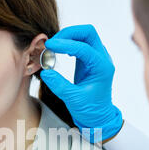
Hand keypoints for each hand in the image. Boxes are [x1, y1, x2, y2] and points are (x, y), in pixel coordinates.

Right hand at [40, 24, 122, 143]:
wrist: (98, 116)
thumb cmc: (90, 110)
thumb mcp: (73, 99)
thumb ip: (59, 85)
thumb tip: (45, 71)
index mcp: (102, 67)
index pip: (84, 48)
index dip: (65, 45)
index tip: (49, 46)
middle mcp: (102, 59)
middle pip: (88, 33)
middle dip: (69, 33)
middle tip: (52, 42)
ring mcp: (97, 57)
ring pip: (85, 35)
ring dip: (68, 36)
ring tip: (53, 46)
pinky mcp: (90, 59)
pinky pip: (81, 43)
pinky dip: (69, 43)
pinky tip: (60, 50)